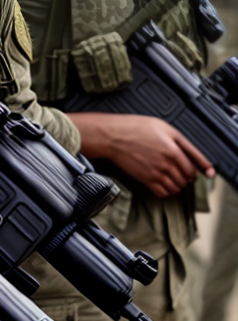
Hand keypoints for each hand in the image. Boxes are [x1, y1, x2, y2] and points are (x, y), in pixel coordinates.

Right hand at [70, 113, 213, 197]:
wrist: (112, 137)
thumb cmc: (135, 128)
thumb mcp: (164, 127)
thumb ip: (183, 143)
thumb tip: (195, 157)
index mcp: (174, 150)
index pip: (193, 167)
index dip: (201, 170)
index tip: (208, 174)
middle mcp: (167, 164)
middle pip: (186, 179)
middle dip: (187, 177)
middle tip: (183, 172)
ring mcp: (156, 173)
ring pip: (176, 187)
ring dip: (178, 185)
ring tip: (174, 178)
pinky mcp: (145, 180)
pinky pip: (162, 193)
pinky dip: (166, 191)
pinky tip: (163, 185)